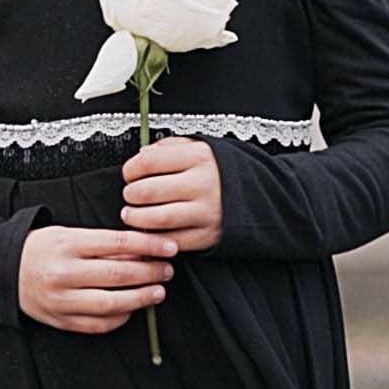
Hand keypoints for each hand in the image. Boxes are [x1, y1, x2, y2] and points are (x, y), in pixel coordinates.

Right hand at [18, 223, 173, 333]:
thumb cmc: (44, 249)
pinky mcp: (61, 320)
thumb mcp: (69, 235)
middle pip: (119, 275)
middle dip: (150, 273)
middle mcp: (64, 273)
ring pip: (112, 303)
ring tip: (157, 291)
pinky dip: (121, 317)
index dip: (148, 246)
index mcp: (68, 244)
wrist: (6, 271)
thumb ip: (103, 244)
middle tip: (167, 270)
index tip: (169, 247)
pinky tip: (132, 309)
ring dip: (141, 298)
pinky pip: (99, 324)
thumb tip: (142, 252)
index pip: (118, 243)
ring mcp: (62, 300)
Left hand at [118, 136, 222, 252]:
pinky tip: (152, 230)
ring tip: (132, 214)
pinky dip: (155, 237)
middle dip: (130, 195)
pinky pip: (171, 239)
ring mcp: (206, 212)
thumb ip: (169, 148)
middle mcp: (203, 184)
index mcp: (199, 157)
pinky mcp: (208, 235)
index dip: (131, 169)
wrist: (258, 196)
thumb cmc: (220, 172)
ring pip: (156, 218)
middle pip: (148, 191)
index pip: (149, 161)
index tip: (130, 174)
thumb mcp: (199, 148)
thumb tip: (141, 156)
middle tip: (130, 196)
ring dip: (136, 218)